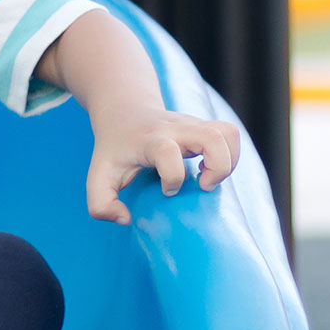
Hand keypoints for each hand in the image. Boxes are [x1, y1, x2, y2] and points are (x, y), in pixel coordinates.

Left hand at [85, 109, 241, 224]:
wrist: (125, 110)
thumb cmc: (114, 148)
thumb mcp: (98, 175)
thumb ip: (101, 204)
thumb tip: (126, 219)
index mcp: (150, 140)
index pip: (167, 152)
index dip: (172, 177)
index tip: (165, 191)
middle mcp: (176, 129)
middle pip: (211, 137)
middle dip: (217, 168)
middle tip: (202, 186)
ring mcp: (193, 124)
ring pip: (228, 132)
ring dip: (228, 162)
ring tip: (209, 178)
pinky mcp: (204, 125)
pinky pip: (230, 133)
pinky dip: (230, 155)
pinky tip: (211, 168)